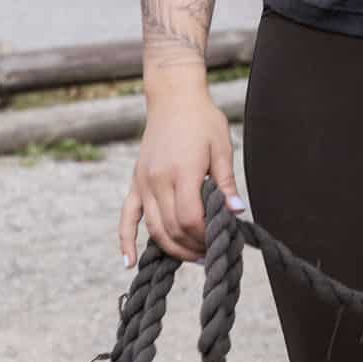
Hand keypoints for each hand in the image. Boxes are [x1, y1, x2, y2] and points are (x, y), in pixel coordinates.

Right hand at [119, 80, 238, 265]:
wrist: (174, 100)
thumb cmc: (203, 122)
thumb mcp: (222, 149)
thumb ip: (226, 183)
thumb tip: (236, 212)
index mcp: (182, 172)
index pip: (191, 218)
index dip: (205, 235)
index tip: (222, 241)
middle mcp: (157, 181)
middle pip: (172, 228)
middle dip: (192, 246)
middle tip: (212, 254)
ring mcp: (142, 184)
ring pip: (153, 228)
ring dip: (171, 248)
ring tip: (192, 257)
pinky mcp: (135, 183)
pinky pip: (126, 217)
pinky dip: (126, 241)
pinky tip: (129, 261)